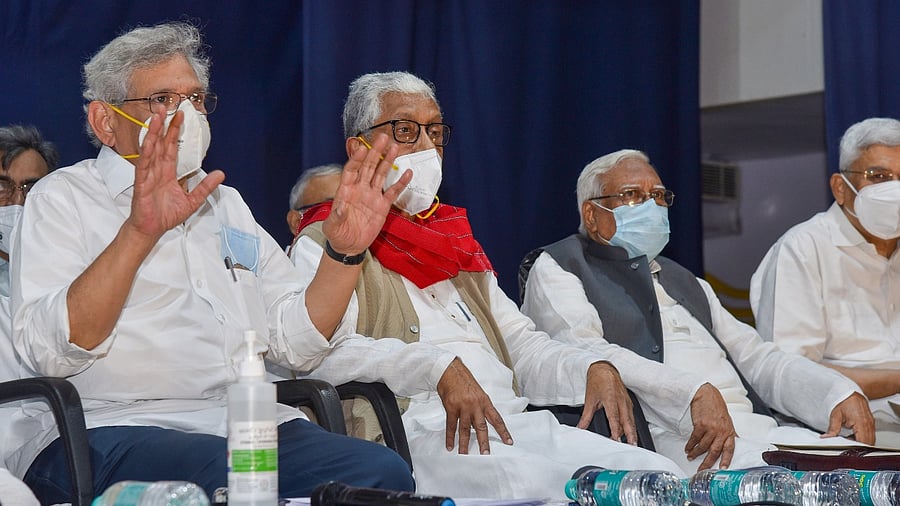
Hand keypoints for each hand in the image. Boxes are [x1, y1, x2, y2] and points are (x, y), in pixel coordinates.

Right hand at [125, 110, 223, 243]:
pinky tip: (149, 141)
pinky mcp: (141, 183)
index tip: (180, 116)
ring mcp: (148, 175)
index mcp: (168, 172)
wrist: (152, 230)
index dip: (175, 132)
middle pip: (161, 143)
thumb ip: (205, 186)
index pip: (172, 147)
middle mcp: (157, 170)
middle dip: (163, 125)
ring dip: (153, 133)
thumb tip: (220, 174)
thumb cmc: (166, 215)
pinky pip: (143, 165)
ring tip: (156, 117)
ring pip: (151, 149)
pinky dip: (146, 153)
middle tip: (165, 107)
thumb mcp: (192, 200)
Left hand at [322, 133, 411, 255]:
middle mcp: (359, 189)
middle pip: (368, 166)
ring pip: (381, 174)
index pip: (351, 170)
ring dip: (388, 161)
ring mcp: (372, 196)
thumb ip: (336, 216)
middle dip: (375, 152)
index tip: (362, 148)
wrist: (349, 246)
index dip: (356, 159)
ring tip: (395, 148)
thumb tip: (340, 208)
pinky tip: (408, 173)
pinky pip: (393, 192)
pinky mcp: (382, 206)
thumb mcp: (332, 226)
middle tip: (383, 138)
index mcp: (345, 190)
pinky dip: (401, 183)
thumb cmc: (337, 234)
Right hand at [436, 358, 512, 454]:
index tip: (509, 441)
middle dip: (484, 442)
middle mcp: (476, 405)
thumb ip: (480, 407)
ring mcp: (463, 407)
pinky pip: (451, 426)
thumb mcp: (478, 392)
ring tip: (465, 454)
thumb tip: (481, 422)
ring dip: (465, 443)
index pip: (497, 419)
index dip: (503, 431)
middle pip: (481, 427)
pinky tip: (450, 445)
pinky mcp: (451, 408)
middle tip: (486, 454)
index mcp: (485, 401)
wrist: (450, 370)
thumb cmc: (464, 380)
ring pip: (466, 429)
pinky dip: (450, 437)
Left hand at [579, 361, 636, 444]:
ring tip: (633, 443)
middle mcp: (621, 400)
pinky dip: (631, 425)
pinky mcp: (628, 401)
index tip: (616, 440)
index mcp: (610, 399)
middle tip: (632, 445)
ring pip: (631, 419)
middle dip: (630, 434)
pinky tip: (630, 432)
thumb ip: (586, 416)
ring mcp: (626, 401)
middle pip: (627, 420)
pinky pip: (631, 415)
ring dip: (632, 431)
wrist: (603, 368)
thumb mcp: (590, 399)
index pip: (614, 418)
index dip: (616, 430)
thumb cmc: (597, 381)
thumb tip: (580, 427)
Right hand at [685, 383, 736, 469]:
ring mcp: (711, 428)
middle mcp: (721, 431)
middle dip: (707, 463)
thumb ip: (729, 431)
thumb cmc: (716, 405)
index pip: (730, 449)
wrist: (705, 394)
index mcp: (729, 431)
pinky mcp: (700, 425)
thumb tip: (734, 440)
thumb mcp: (727, 419)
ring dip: (695, 453)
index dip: (726, 460)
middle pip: (714, 451)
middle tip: (702, 470)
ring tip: (691, 457)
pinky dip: (690, 445)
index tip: (723, 468)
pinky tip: (687, 448)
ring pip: (703, 446)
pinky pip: (694, 439)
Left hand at [822, 392, 874, 444]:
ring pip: (870, 440)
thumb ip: (832, 429)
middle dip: (858, 447)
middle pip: (868, 443)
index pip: (862, 442)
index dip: (855, 448)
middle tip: (847, 445)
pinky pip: (870, 435)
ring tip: (849, 440)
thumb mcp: (835, 415)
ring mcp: (871, 423)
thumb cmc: (844, 400)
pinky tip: (853, 436)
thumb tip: (827, 438)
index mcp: (861, 423)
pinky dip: (863, 438)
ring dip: (861, 443)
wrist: (850, 391)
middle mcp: (869, 424)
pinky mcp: (870, 422)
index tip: (847, 449)